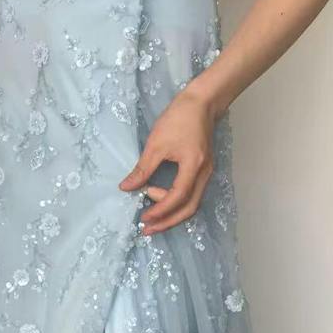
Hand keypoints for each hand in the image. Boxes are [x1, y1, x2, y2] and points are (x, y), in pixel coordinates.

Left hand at [119, 88, 215, 235]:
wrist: (201, 103)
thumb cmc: (178, 118)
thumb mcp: (156, 143)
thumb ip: (142, 169)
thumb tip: (126, 188)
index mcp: (193, 167)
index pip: (177, 197)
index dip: (160, 210)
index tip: (143, 217)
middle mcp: (204, 174)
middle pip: (189, 209)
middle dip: (168, 222)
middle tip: (147, 229)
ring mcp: (206, 173)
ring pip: (192, 204)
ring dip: (172, 214)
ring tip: (152, 218)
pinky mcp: (203, 171)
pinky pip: (192, 195)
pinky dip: (177, 203)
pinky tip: (161, 202)